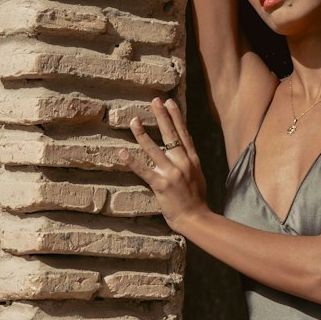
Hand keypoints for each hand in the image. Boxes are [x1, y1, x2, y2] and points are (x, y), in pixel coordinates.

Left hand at [118, 97, 208, 232]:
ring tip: (134, 120)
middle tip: (155, 100)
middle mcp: (182, 163)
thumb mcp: (198, 176)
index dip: (176, 116)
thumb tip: (184, 151)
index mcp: (192, 160)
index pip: (184, 133)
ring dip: (143, 134)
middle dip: (162, 116)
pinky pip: (144, 170)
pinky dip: (132, 161)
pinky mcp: (161, 185)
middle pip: (171, 135)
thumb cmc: (197, 200)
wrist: (197, 219)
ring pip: (154, 149)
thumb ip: (190, 162)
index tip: (170, 102)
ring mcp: (172, 173)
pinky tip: (122, 152)